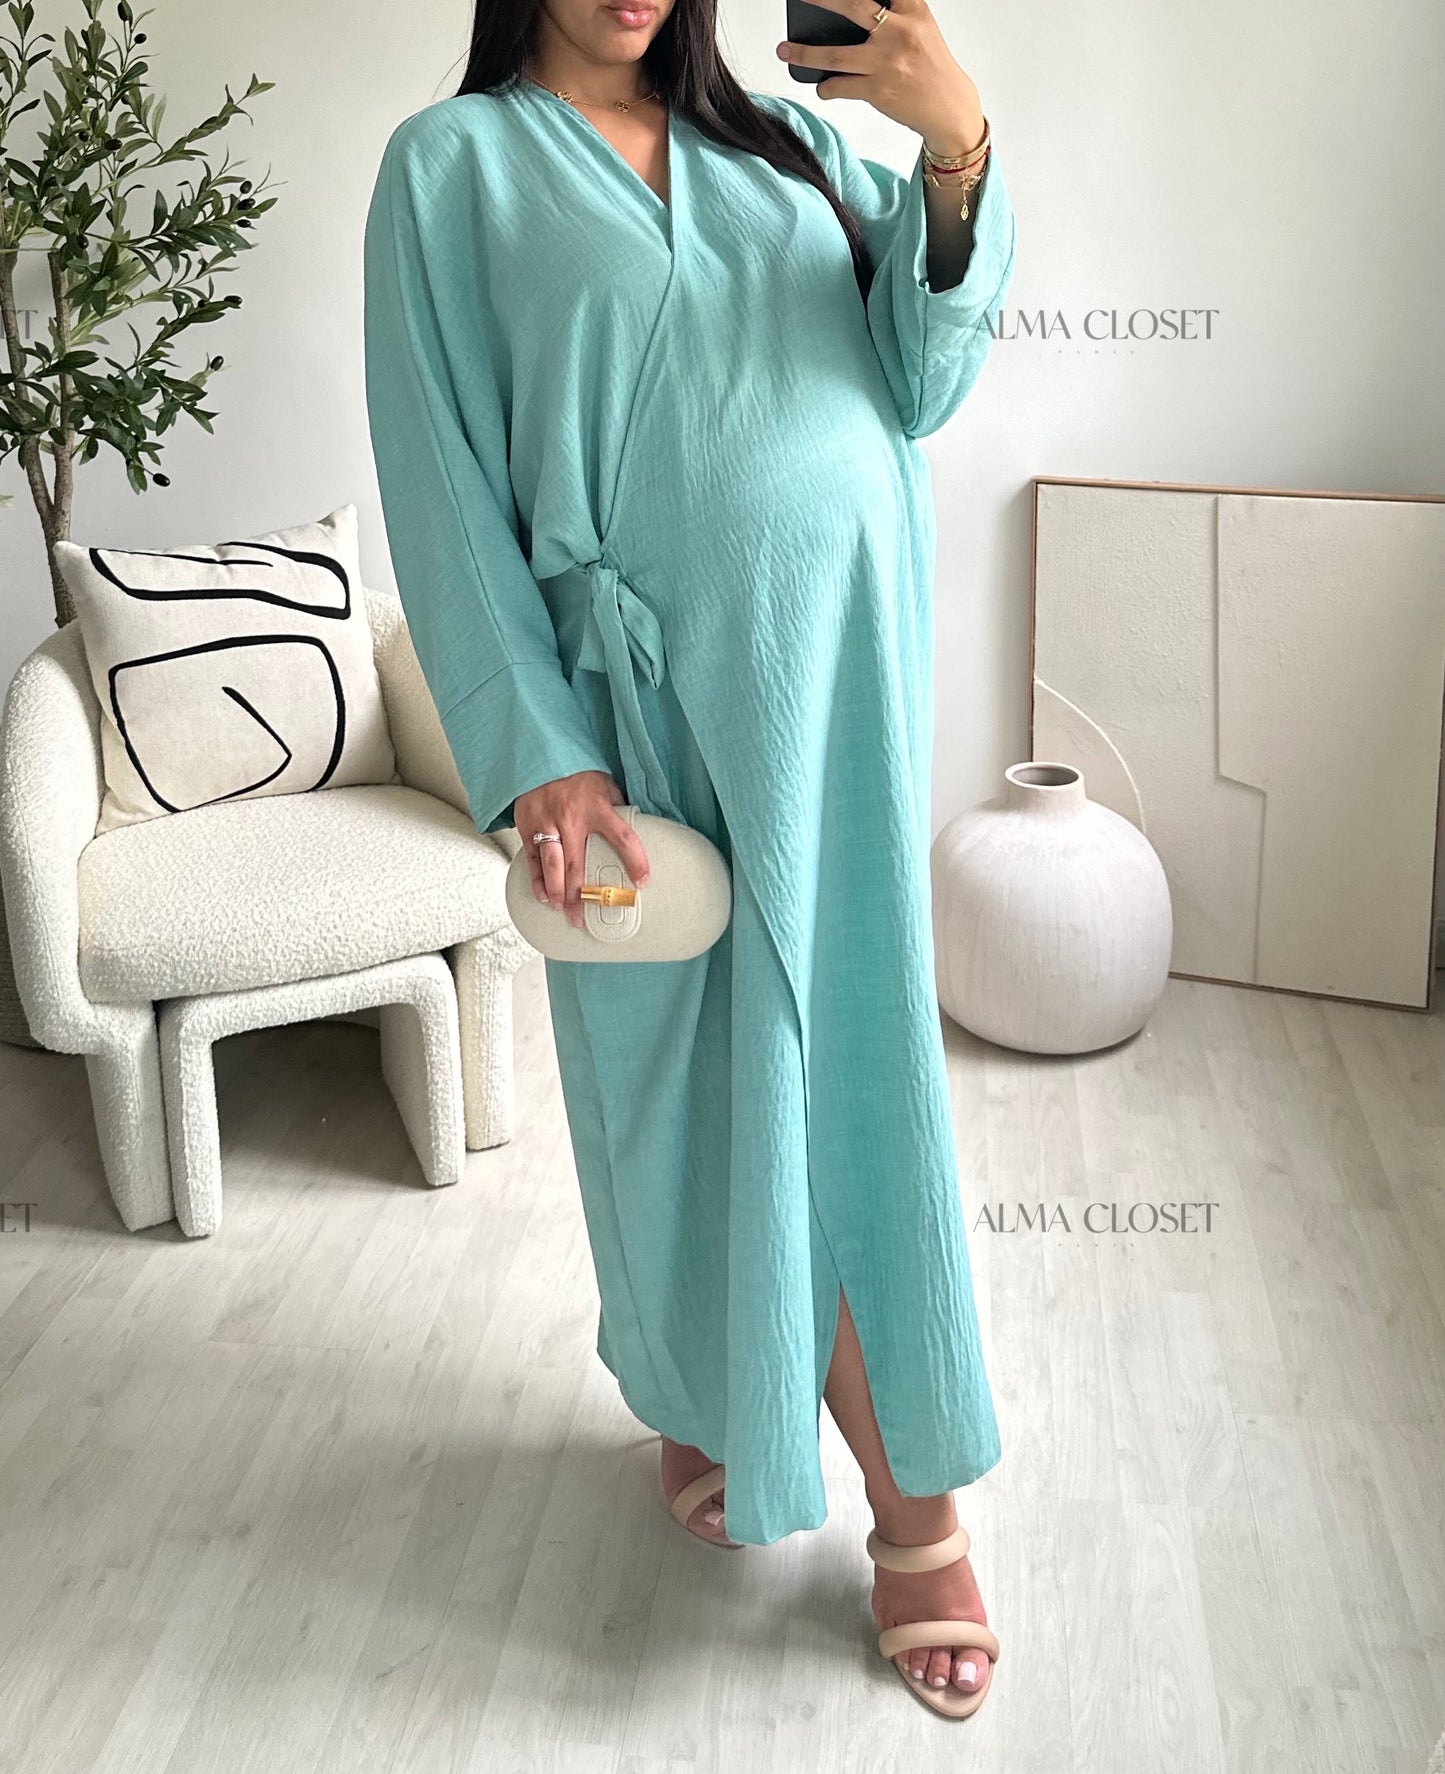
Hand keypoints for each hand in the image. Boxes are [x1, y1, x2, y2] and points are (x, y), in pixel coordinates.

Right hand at [514, 770, 650, 931]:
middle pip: (577, 863)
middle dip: (580, 895)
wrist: (540, 758)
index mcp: (597, 807)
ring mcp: (546, 822)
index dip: (635, 860)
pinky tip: (543, 896)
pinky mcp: (527, 825)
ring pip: (552, 865)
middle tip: (582, 919)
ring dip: (557, 892)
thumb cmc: (578, 774)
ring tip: (563, 910)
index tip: (643, 882)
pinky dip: (536, 879)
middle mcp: (571, 817)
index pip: (622, 836)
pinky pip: (532, 857)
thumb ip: (616, 807)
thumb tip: (634, 831)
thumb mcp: (604, 785)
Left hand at [775, 0, 985, 156]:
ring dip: (804, 53)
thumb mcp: (920, 27)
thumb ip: (894, 13)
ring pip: (835, 55)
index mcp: (912, 10)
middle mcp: (899, 32)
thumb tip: (852, 11)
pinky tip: (822, 87)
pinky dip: (826, 88)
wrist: (949, 107)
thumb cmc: (930, 67)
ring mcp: (886, 62)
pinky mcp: (878, 91)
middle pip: (852, 7)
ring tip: (784, 50)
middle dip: (821, 1)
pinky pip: (840, 87)